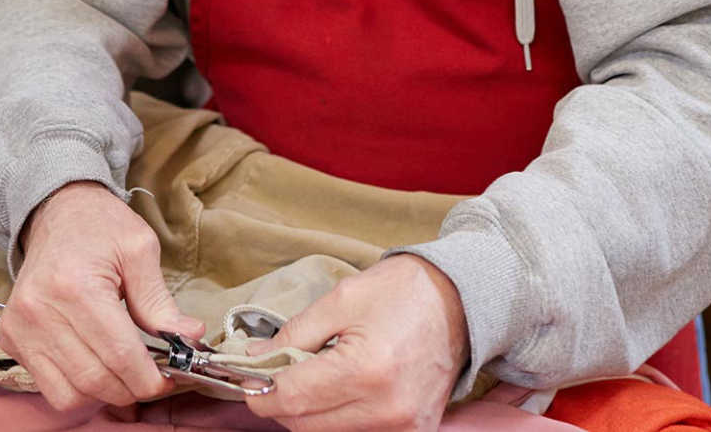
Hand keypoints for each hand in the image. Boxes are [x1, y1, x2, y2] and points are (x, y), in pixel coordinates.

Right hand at [1, 181, 205, 409]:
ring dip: (104, 393)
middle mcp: (41, 311)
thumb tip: (190, 336)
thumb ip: (161, 300)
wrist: (56, 211)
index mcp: (76, 287)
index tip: (168, 379)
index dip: (149, 379)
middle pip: (95, 380)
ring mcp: (21, 328)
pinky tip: (93, 366)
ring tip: (123, 372)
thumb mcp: (139, 249)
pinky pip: (48, 387)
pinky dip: (76, 389)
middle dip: (131, 389)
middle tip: (152, 378)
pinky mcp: (11, 338)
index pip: (119, 355)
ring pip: (70, 394)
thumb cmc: (100, 226)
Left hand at [245, 255, 469, 431]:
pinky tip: (342, 387)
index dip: (258, 391)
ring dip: (310, 410)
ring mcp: (403, 426)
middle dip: (282, 399)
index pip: (291, 399)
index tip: (248, 376)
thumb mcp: (342, 299)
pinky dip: (338, 416)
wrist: (462, 301)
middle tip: (280, 370)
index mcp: (366, 370)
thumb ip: (293, 335)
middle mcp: (386, 408)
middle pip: (303, 424)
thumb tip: (254, 361)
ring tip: (318, 373)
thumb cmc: (403, 292)